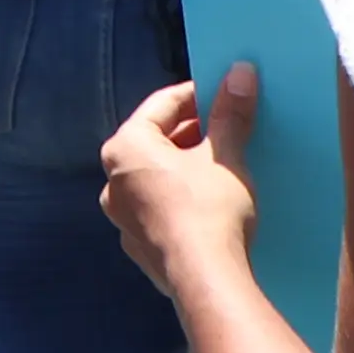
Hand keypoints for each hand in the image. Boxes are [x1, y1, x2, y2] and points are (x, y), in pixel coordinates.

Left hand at [100, 67, 264, 299]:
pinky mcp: (140, 248)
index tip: (225, 91)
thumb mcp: (224, 156)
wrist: (206, 281)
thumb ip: (230, 112)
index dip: (197, 94)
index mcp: (125, 149)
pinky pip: (160, 209)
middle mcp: (112, 182)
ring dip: (186, 167)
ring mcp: (122, 220)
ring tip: (224, 163)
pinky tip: (211, 203)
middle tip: (229, 126)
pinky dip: (182, 199)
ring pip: (157, 178)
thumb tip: (241, 72)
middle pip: (156, 141)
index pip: (161, 105)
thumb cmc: (209, 208)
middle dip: (193, 132)